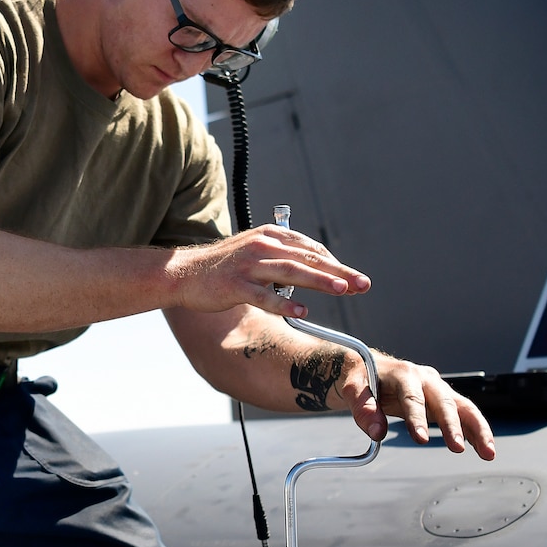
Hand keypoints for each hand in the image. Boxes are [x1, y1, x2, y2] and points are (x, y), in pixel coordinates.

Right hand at [168, 227, 369, 316]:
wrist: (185, 273)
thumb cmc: (224, 267)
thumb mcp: (256, 253)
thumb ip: (283, 257)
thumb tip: (316, 268)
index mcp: (270, 236)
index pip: (310, 248)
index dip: (334, 264)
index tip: (353, 280)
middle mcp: (262, 246)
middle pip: (308, 258)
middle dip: (338, 271)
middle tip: (362, 283)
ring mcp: (248, 265)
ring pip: (291, 271)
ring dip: (320, 281)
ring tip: (342, 290)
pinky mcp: (235, 285)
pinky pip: (264, 295)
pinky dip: (284, 301)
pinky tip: (303, 310)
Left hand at [340, 353, 495, 459]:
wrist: (368, 366)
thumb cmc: (360, 378)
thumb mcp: (352, 389)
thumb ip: (363, 409)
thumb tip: (377, 433)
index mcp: (403, 373)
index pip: (412, 397)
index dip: (416, 418)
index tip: (419, 439)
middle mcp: (426, 378)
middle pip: (443, 402)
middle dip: (452, 426)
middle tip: (457, 448)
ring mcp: (437, 388)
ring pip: (463, 407)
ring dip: (478, 429)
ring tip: (489, 453)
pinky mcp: (442, 400)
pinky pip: (463, 414)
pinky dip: (475, 431)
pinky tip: (484, 449)